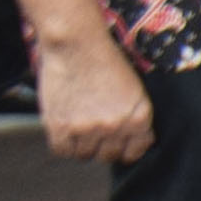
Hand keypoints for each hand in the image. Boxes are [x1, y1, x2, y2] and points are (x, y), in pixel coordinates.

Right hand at [35, 26, 156, 166]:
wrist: (77, 45)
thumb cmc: (105, 61)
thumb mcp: (134, 90)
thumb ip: (134, 117)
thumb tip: (132, 142)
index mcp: (139, 117)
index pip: (135, 151)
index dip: (126, 149)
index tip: (119, 145)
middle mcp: (116, 126)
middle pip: (109, 156)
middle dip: (103, 148)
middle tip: (95, 134)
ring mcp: (87, 129)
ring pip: (85, 155)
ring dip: (82, 145)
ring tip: (79, 127)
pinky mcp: (61, 127)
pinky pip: (63, 151)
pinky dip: (64, 144)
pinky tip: (65, 129)